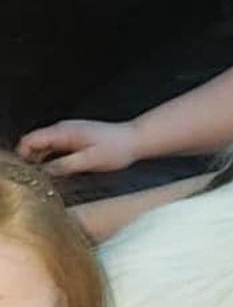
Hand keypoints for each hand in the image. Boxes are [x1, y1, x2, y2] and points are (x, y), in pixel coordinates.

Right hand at [16, 118, 139, 176]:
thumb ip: (64, 166)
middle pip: (34, 143)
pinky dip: (52, 156)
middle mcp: (64, 129)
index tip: (26, 171)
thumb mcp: (89, 161)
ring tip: (47, 176)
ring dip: (41, 159)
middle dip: (30, 159)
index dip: (23, 156)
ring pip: (45, 145)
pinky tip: (60, 169)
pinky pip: (56, 146)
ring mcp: (70, 131)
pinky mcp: (76, 136)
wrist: (136, 139)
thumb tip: (44, 172)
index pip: (30, 140)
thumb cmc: (117, 148)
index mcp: (63, 132)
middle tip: (36, 177)